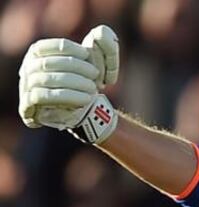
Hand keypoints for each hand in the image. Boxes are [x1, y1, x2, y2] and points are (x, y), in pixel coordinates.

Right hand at [18, 25, 119, 143]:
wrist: (80, 111)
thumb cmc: (85, 81)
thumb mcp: (94, 60)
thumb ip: (102, 44)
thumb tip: (101, 34)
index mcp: (38, 53)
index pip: (51, 46)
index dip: (71, 49)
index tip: (88, 55)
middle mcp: (28, 67)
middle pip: (49, 63)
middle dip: (76, 68)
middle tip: (95, 74)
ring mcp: (26, 86)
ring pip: (47, 80)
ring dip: (74, 83)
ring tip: (93, 88)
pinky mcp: (28, 105)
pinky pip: (44, 97)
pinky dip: (67, 96)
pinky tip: (86, 99)